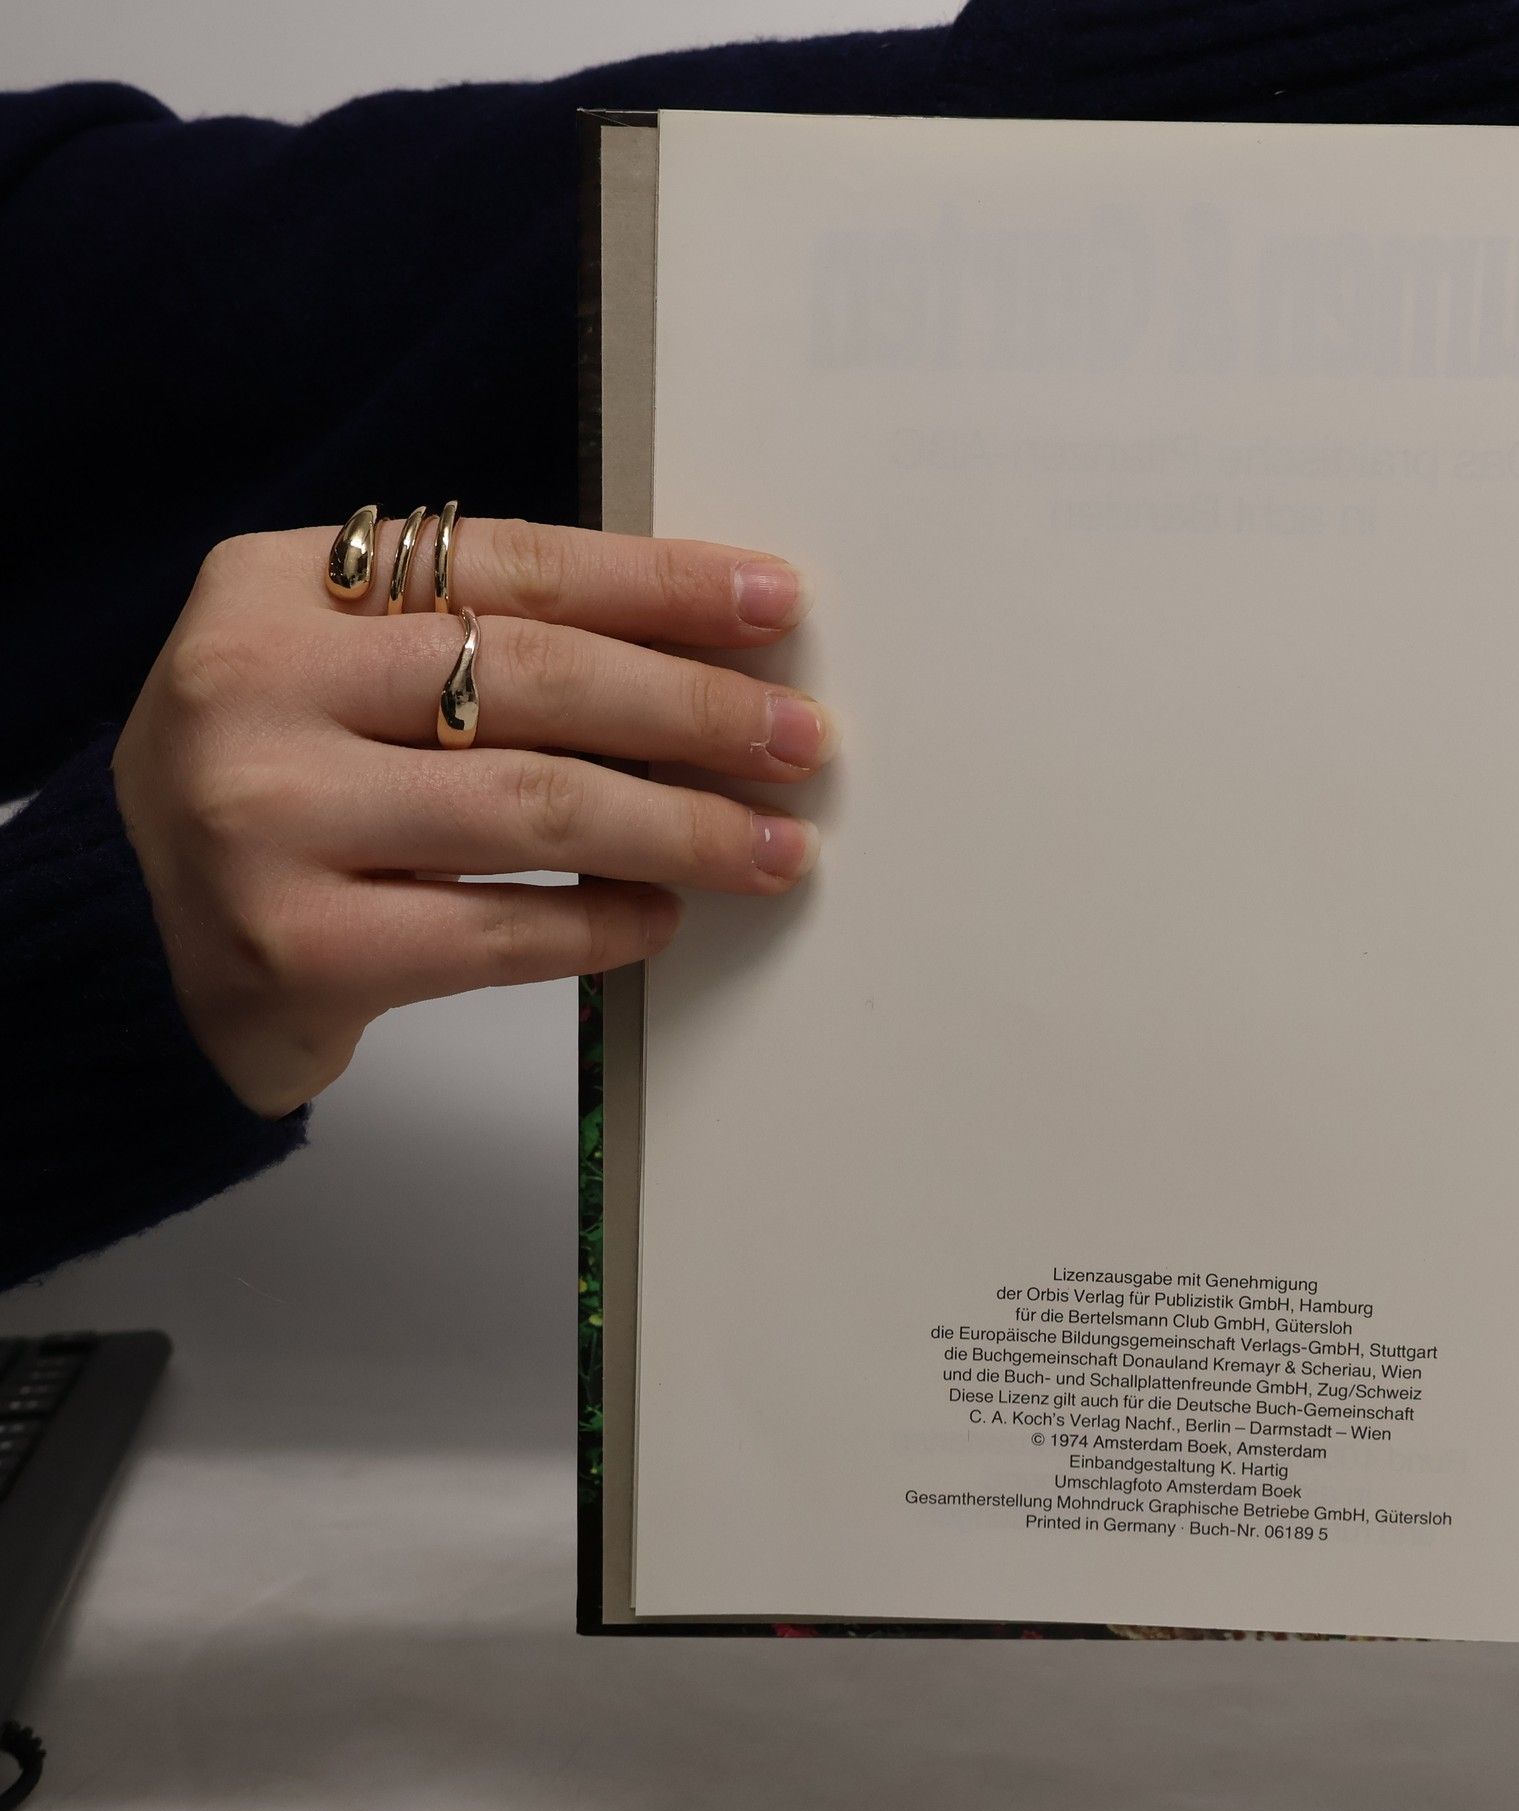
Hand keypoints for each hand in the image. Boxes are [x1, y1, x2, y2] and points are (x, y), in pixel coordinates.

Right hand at [112, 518, 833, 1117]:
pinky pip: (496, 934)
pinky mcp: (291, 946)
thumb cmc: (281, 787)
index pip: (510, 568)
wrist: (129, 940)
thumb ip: (472, 645)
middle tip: (800, 738)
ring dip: (681, 827)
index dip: (659, 584)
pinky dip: (602, 925)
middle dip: (694, 709)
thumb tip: (699, 660)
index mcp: (278, 586)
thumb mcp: (337, 676)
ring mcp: (262, 818)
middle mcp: (255, 685)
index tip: (773, 605)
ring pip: (533, 806)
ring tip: (772, 847)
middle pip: (533, 679)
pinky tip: (662, 917)